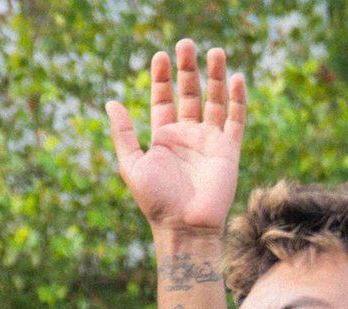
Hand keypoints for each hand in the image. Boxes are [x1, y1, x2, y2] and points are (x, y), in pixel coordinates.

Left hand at [104, 40, 245, 233]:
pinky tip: (234, 78)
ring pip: (214, 100)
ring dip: (214, 76)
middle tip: (186, 43)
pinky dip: (237, 99)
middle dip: (187, 69)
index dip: (162, 78)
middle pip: (188, 93)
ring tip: (214, 51)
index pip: (163, 99)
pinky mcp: (229, 150)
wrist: (184, 227)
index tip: (160, 55)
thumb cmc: (155, 201)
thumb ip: (124, 134)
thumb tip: (111, 102)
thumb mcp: (132, 165)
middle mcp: (187, 135)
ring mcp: (209, 141)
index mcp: (163, 138)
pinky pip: (236, 119)